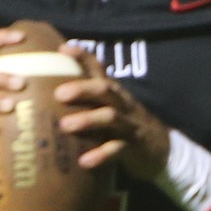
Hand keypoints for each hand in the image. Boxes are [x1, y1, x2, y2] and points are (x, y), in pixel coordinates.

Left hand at [54, 44, 170, 179]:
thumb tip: (49, 89)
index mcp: (113, 92)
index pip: (98, 68)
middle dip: (83, 89)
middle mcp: (122, 103)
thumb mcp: (109, 106)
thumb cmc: (123, 124)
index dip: (83, 56)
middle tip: (59, 94)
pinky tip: (84, 161)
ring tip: (64, 125)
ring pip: (111, 117)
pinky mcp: (133, 146)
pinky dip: (101, 155)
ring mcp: (129, 124)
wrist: (160, 148)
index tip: (63, 48)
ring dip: (88, 119)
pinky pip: (117, 149)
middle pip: (105, 89)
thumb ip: (87, 97)